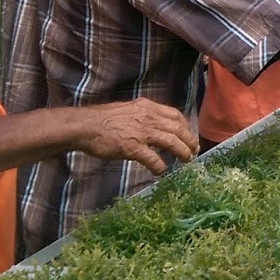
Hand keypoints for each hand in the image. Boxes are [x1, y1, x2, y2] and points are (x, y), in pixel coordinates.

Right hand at [75, 98, 197, 173]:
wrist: (84, 126)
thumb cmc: (101, 119)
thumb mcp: (127, 110)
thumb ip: (141, 116)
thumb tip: (151, 126)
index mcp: (147, 107)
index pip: (175, 114)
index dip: (185, 126)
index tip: (189, 135)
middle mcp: (148, 117)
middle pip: (178, 128)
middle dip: (189, 140)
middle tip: (194, 151)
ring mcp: (142, 132)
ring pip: (172, 142)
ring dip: (182, 152)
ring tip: (187, 160)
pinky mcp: (133, 147)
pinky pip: (154, 159)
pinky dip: (160, 166)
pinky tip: (160, 171)